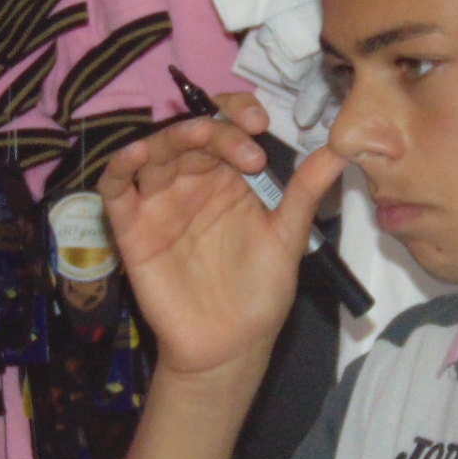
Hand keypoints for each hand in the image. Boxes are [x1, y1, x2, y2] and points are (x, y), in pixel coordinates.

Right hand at [100, 93, 346, 378]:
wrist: (231, 346)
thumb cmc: (260, 292)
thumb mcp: (288, 237)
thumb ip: (305, 191)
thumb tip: (341, 150)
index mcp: (231, 176)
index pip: (228, 125)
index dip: (239, 112)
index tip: (261, 124)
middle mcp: (194, 181)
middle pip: (194, 133)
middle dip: (218, 129)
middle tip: (247, 150)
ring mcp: (161, 201)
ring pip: (156, 149)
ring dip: (174, 135)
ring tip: (200, 135)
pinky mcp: (132, 226)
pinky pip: (116, 186)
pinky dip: (120, 164)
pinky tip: (136, 153)